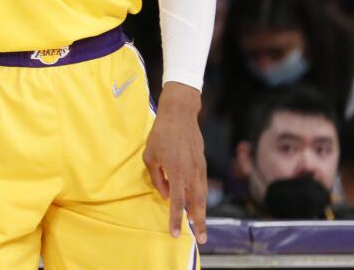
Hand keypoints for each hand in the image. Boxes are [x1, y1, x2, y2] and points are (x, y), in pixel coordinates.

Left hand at [142, 82, 206, 244]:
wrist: (180, 114)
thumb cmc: (160, 134)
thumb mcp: (150, 156)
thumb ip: (157, 178)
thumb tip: (165, 194)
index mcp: (177, 172)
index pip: (176, 201)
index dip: (176, 219)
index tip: (176, 234)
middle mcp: (191, 172)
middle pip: (197, 203)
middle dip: (199, 222)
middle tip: (202, 238)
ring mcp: (200, 168)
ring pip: (202, 195)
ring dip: (202, 211)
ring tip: (201, 225)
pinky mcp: (203, 163)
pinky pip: (202, 184)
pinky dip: (201, 196)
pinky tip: (198, 203)